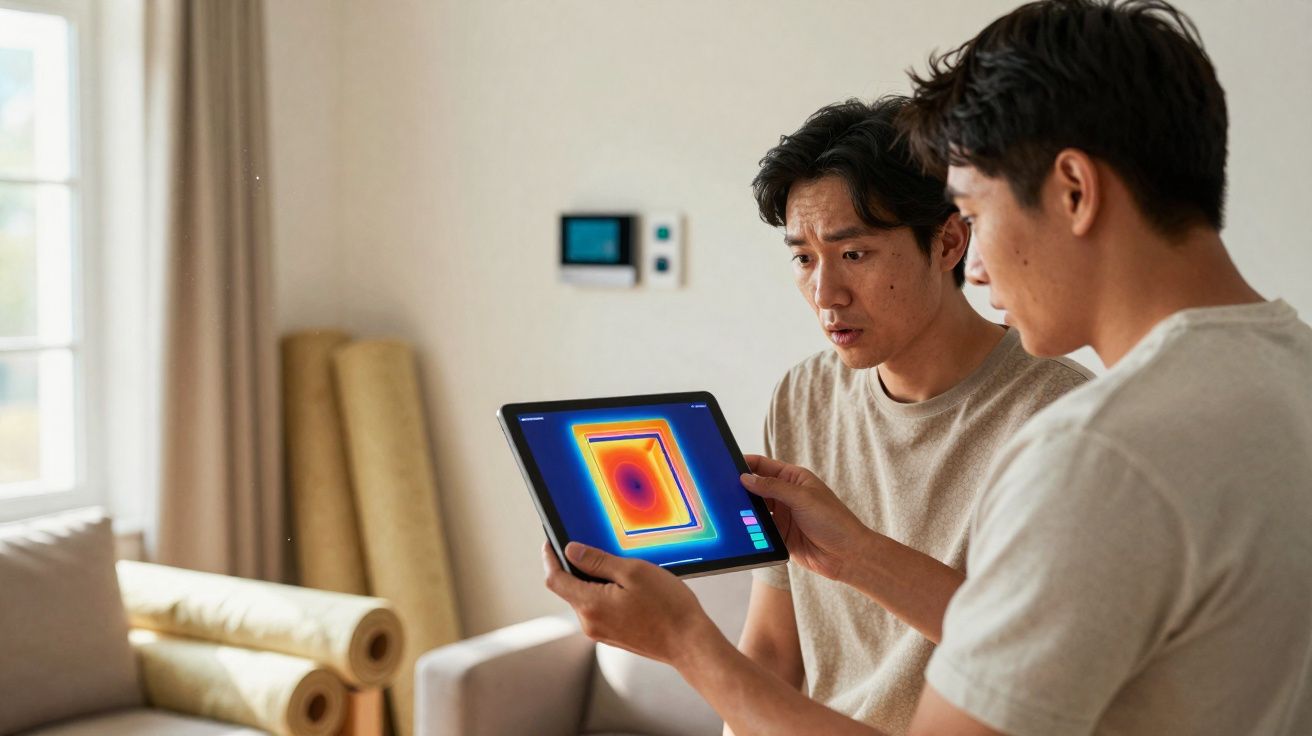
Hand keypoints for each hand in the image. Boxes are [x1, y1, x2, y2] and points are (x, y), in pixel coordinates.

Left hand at [542, 541, 721, 666]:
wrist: (689, 642)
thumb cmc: (668, 608)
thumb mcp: (633, 572)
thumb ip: (598, 561)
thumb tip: (571, 551)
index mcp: (591, 605)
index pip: (555, 579)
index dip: (550, 558)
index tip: (550, 542)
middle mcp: (590, 623)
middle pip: (569, 589)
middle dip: (575, 567)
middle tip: (592, 547)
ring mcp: (601, 632)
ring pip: (585, 599)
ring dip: (593, 581)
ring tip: (619, 568)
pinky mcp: (612, 636)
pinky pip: (599, 609)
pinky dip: (604, 594)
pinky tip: (627, 587)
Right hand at [741, 455, 871, 582]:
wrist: (847, 555)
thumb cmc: (834, 521)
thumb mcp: (803, 498)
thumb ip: (773, 487)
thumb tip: (746, 479)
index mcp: (794, 479)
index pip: (765, 466)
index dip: (747, 464)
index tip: (728, 464)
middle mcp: (787, 496)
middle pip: (757, 487)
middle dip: (741, 488)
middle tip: (722, 488)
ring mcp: (783, 516)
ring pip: (756, 509)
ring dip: (745, 509)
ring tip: (728, 508)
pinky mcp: (780, 535)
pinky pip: (760, 529)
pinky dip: (750, 528)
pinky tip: (740, 527)